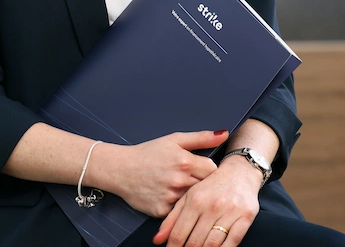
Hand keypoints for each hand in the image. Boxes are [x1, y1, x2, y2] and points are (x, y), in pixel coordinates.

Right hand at [100, 130, 225, 217]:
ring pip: (193, 201)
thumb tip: (223, 134)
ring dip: (190, 196)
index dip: (209, 170)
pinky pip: (178, 212)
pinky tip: (168, 196)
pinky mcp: (162, 211)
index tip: (201, 169)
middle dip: (201, 184)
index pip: (213, 170)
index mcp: (185, 162)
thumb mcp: (174, 140)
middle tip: (190, 178)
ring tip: (177, 186)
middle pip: (205, 186)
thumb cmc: (147, 153)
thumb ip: (201, 137)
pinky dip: (177, 206)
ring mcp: (170, 197)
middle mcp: (179, 181)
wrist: (120, 169)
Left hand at [152, 155, 261, 246]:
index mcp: (195, 200)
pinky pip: (233, 241)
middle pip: (195, 242)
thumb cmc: (211, 186)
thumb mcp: (188, 196)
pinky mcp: (245, 217)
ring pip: (213, 244)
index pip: (179, 233)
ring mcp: (230, 212)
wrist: (239, 173)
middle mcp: (212, 206)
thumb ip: (172, 219)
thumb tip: (157, 240)